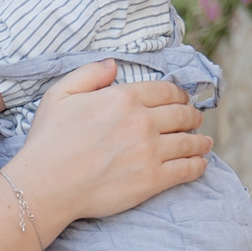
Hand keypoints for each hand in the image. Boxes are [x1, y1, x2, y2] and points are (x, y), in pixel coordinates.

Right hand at [12, 64, 207, 233]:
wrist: (46, 185)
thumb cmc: (48, 141)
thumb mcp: (59, 94)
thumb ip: (88, 74)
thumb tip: (114, 65)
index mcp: (124, 98)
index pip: (166, 91)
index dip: (179, 95)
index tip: (183, 100)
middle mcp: (142, 121)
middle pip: (182, 115)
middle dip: (193, 116)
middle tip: (196, 119)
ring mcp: (150, 152)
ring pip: (189, 142)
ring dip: (201, 141)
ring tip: (205, 142)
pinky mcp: (152, 180)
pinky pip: (186, 169)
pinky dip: (198, 165)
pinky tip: (201, 164)